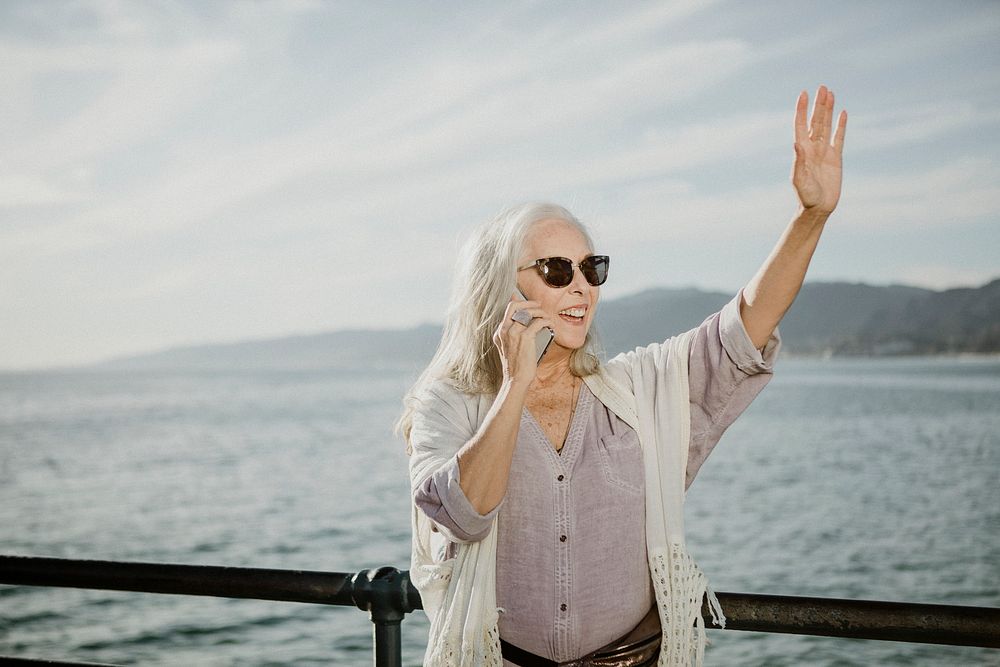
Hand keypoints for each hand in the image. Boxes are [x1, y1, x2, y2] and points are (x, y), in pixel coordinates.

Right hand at [493, 295, 552, 385]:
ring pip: (528, 311)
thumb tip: (523, 322)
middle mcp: (504, 330)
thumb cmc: (516, 366)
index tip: (531, 304)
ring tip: (547, 316)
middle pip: (515, 305)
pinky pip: (538, 322)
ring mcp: (513, 333)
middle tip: (539, 305)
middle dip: (529, 302)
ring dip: (540, 312)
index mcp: (499, 332)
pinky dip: (547, 321)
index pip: (509, 309)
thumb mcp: (510, 348)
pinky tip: (551, 325)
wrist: (516, 379)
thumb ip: (513, 335)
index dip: (521, 302)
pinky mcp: (525, 338)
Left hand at [792, 85, 846, 215]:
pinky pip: (839, 138)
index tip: (804, 94)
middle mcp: (813, 148)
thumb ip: (799, 161)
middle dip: (819, 105)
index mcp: (802, 151)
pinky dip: (841, 126)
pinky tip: (843, 114)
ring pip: (827, 126)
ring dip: (828, 110)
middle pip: (816, 122)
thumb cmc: (806, 196)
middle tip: (822, 87)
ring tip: (830, 94)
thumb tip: (796, 143)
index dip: (802, 110)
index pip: (801, 125)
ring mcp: (824, 152)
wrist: (818, 208)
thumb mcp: (800, 179)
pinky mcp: (836, 158)